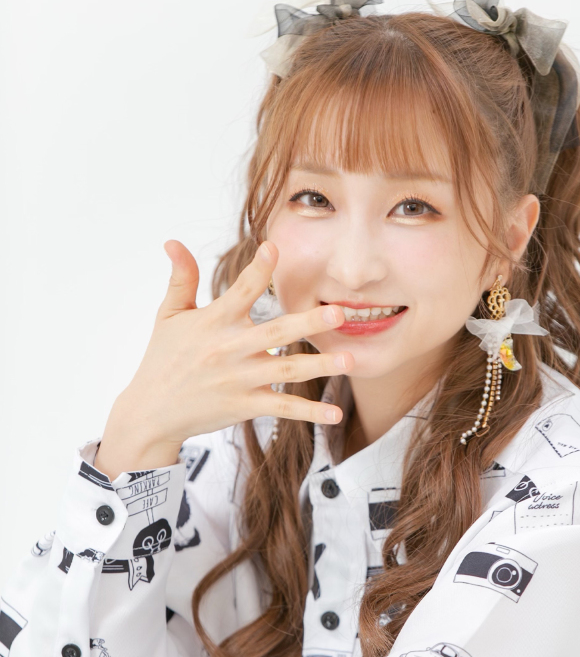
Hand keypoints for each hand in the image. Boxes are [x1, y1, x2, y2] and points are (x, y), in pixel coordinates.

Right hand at [117, 239, 351, 446]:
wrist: (151, 412)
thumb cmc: (163, 359)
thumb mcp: (168, 316)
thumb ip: (180, 279)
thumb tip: (173, 242)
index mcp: (214, 322)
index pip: (240, 290)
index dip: (258, 269)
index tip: (274, 247)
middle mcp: (230, 350)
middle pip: (276, 333)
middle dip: (308, 323)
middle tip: (340, 313)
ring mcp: (241, 379)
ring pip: (287, 371)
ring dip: (320, 366)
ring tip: (351, 360)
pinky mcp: (246, 405)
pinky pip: (282, 408)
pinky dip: (309, 413)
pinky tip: (335, 413)